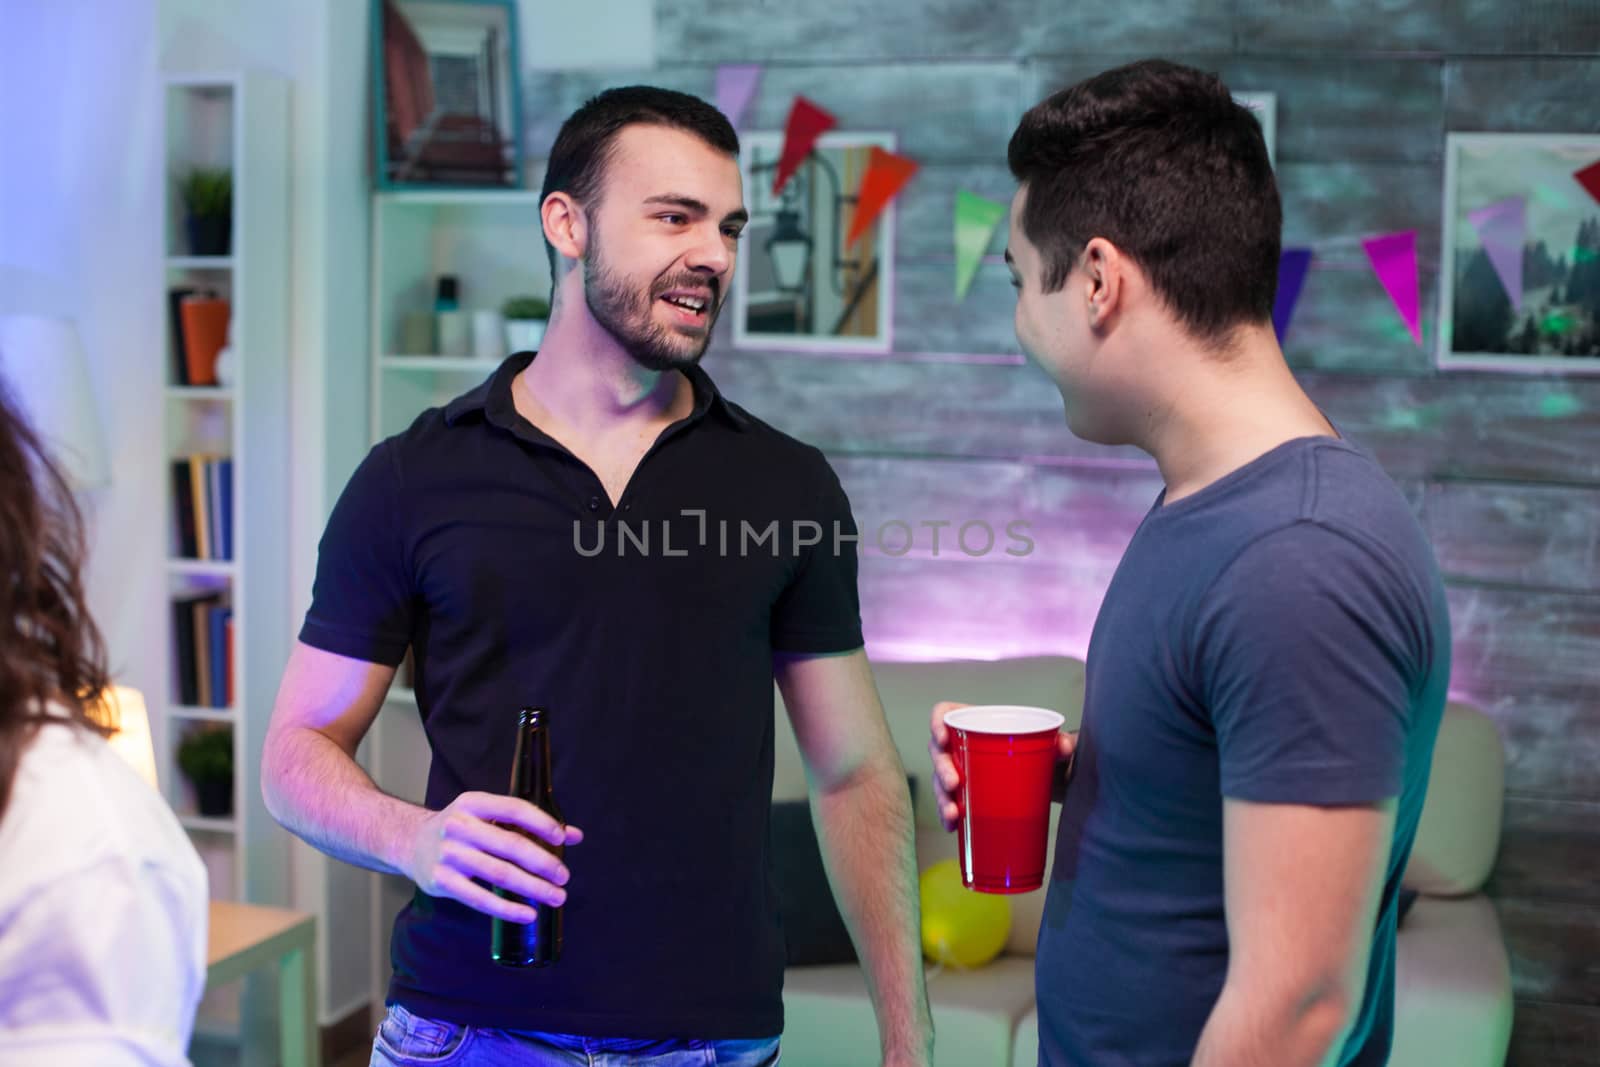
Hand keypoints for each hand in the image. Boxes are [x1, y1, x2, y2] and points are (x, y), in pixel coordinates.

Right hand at [403, 791, 583, 921]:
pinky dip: (507, 909)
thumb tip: (574, 835)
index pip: (513, 809)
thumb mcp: (488, 817)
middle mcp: (459, 826)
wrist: (410, 842)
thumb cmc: (461, 829)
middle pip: (511, 845)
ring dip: (532, 887)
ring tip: (556, 896)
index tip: (561, 838)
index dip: (540, 823)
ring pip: (499, 874)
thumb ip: (529, 824)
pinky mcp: (442, 882)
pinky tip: (528, 913)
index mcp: (474, 803)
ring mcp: (449, 855)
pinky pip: (480, 899)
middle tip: (564, 876)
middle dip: (543, 862)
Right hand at [928, 701, 1076, 832]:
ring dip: (942, 798)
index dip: (936, 722)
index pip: (945, 714)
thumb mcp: (1051, 744)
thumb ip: (1061, 742)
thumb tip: (1064, 746)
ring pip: (940, 782)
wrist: (1049, 780)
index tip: (942, 738)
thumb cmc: (1042, 753)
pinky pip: (949, 803)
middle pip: (939, 752)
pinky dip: (947, 816)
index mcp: (975, 723)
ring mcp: (961, 772)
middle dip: (942, 769)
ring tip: (954, 813)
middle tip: (954, 783)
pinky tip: (952, 827)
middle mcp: (962, 747)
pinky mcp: (967, 796)